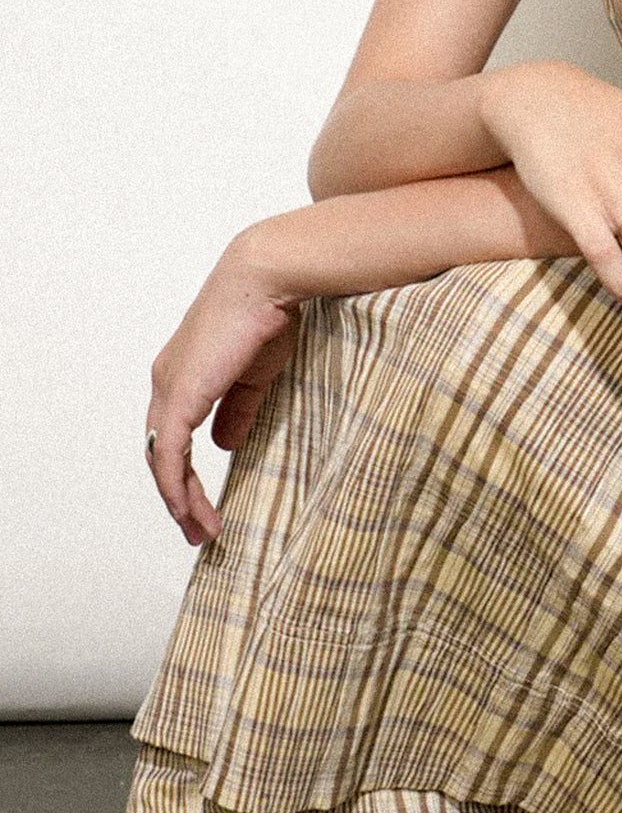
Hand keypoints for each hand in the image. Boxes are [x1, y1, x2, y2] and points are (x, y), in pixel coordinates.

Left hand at [144, 237, 301, 544]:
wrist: (264, 280)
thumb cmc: (267, 316)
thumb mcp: (255, 375)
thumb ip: (237, 410)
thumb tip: (224, 445)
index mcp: (183, 375)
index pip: (174, 436)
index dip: (185, 474)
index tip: (204, 504)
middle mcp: (167, 382)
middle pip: (162, 454)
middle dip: (178, 497)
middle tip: (198, 530)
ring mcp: (169, 389)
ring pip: (162, 459)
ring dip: (179, 500)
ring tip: (200, 531)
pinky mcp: (179, 395)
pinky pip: (170, 454)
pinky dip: (177, 487)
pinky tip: (189, 510)